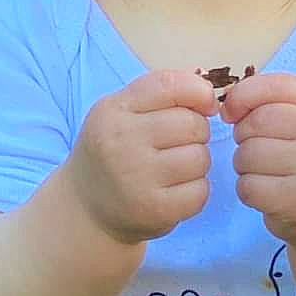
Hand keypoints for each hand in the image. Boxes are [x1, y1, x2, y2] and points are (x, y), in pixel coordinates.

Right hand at [67, 68, 217, 244]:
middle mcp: (121, 141)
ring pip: (200, 157)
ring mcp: (137, 178)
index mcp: (113, 111)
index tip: (205, 104)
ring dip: (197, 162)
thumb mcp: (120, 112)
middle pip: (192, 124)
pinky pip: (200, 191)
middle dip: (197, 132)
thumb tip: (209, 94)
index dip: (199, 91)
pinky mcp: (154, 209)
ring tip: (175, 168)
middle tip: (179, 143)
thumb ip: (160, 94)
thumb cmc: (112, 152)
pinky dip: (195, 190)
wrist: (86, 208)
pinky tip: (175, 190)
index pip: (170, 86)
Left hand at [221, 71, 295, 248]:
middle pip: (257, 122)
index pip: (277, 86)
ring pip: (247, 154)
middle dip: (243, 136)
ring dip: (244, 165)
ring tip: (265, 172)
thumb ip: (278, 103)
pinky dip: (248, 190)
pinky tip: (266, 193)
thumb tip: (228, 107)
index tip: (232, 113)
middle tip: (257, 150)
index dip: (243, 96)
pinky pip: (248, 186)